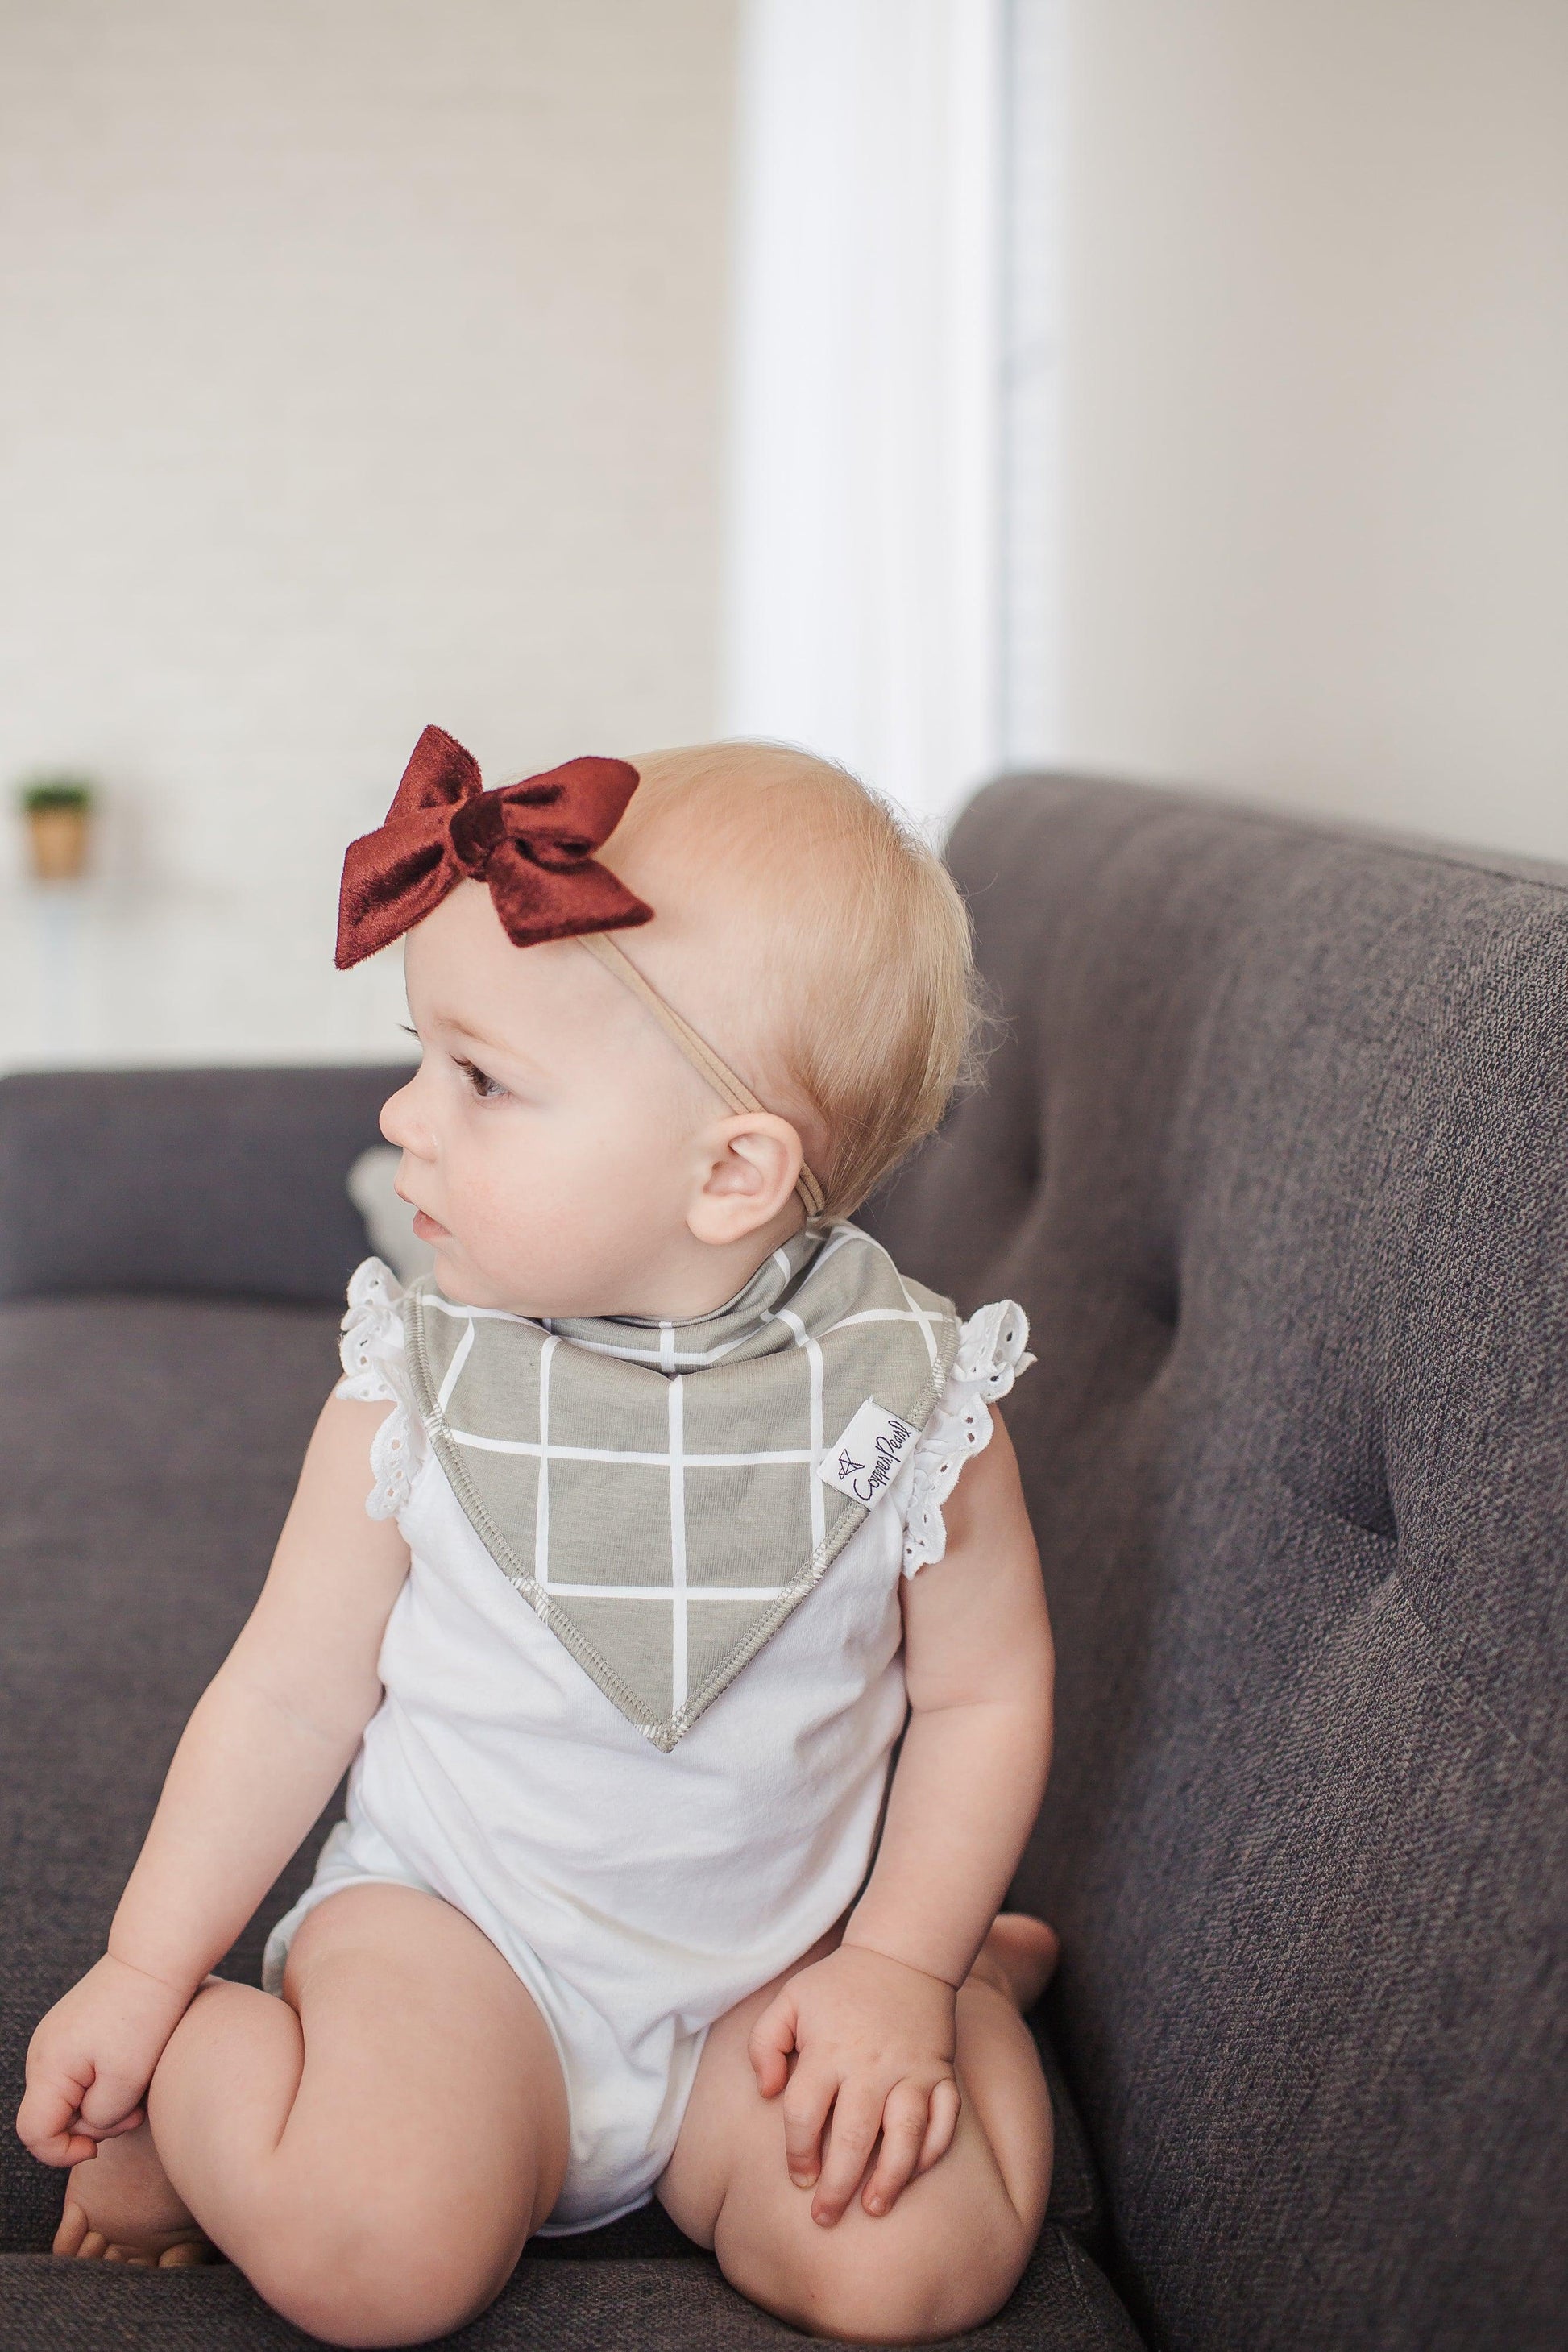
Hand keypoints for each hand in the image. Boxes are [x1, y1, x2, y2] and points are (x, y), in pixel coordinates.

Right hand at [15, 1952, 191, 2167]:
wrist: (156, 1957)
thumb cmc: (145, 2016)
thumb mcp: (127, 2081)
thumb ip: (98, 2119)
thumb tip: (87, 2125)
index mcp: (48, 2066)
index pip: (33, 2133)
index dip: (61, 2153)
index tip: (97, 2149)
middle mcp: (41, 2052)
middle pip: (52, 2116)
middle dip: (93, 2125)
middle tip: (136, 2112)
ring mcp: (55, 2038)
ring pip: (67, 2096)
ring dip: (102, 2104)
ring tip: (139, 2089)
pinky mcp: (72, 2030)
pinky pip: (77, 2074)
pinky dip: (102, 2082)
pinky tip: (131, 2072)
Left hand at [747, 1942, 959, 2225]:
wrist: (902, 1953)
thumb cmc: (839, 1984)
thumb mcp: (789, 1999)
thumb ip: (764, 2043)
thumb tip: (767, 2092)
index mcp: (828, 2051)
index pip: (804, 2114)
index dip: (796, 2153)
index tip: (800, 2178)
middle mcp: (869, 2066)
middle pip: (851, 2138)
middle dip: (837, 2186)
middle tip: (825, 2217)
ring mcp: (910, 2071)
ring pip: (903, 2136)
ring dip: (889, 2178)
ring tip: (874, 2208)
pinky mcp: (940, 2072)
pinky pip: (945, 2120)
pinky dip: (934, 2149)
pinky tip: (916, 2171)